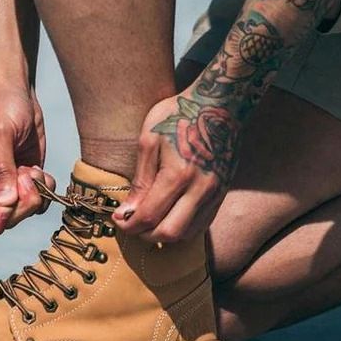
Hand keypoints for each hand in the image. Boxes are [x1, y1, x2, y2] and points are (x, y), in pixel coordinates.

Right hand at [0, 88, 54, 234]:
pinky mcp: (27, 178)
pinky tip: (42, 172)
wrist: (16, 94)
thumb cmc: (1, 107)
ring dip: (36, 198)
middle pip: (3, 219)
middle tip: (29, 178)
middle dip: (22, 205)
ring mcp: (9, 183)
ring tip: (34, 171)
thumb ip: (3, 169)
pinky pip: (38, 200)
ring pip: (23, 212)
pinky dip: (45, 192)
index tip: (9, 204)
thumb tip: (5, 202)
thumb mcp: (0, 134)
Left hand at [113, 91, 240, 241]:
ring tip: (149, 222)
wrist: (219, 105)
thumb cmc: (179, 116)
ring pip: (188, 233)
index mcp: (178, 174)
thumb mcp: (150, 140)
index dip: (129, 224)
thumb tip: (128, 211)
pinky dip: (183, 228)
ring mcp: (215, 194)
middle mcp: (200, 189)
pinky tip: (170, 217)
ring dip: (165, 235)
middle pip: (169, 233)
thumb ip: (141, 180)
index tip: (118, 219)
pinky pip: (202, 224)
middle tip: (132, 225)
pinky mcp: (222, 194)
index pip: (149, 216)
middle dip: (146, 235)